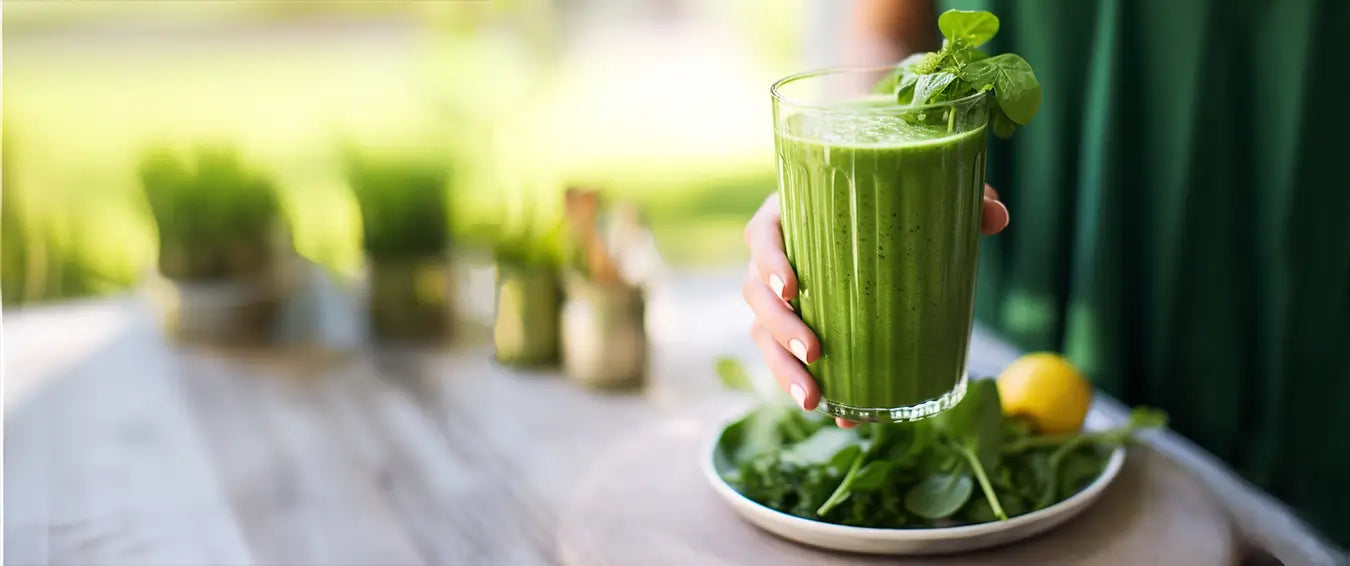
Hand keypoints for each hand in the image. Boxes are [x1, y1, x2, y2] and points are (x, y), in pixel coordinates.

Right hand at [742, 186, 1009, 427]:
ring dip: (783, 370)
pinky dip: (810, 387)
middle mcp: (778, 258)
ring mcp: (783, 298)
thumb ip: (960, 199)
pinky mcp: (798, 328)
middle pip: (755, 293)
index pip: (762, 234)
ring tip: (814, 400)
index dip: (768, 260)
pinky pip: (789, 360)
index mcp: (793, 216)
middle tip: (815, 351)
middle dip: (779, 328)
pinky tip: (837, 414)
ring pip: (764, 334)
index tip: (791, 286)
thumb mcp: (924, 197)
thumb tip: (997, 218)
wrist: (887, 224)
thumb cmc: (895, 205)